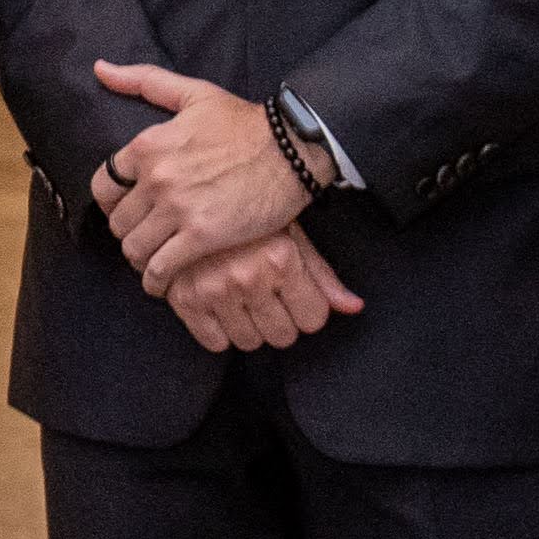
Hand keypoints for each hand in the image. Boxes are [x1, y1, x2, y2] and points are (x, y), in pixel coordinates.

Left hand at [87, 60, 311, 292]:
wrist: (293, 149)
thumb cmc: (245, 122)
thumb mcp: (193, 93)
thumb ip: (142, 81)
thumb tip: (100, 69)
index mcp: (147, 145)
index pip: (103, 186)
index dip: (112, 203)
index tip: (126, 210)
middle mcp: (156, 177)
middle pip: (118, 221)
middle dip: (129, 232)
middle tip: (144, 238)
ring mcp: (178, 208)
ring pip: (134, 248)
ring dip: (140, 259)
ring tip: (152, 261)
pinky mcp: (202, 236)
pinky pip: (161, 268)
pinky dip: (157, 280)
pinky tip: (163, 282)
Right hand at [157, 226, 363, 351]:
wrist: (191, 195)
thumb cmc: (248, 212)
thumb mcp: (291, 235)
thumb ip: (322, 276)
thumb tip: (354, 307)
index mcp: (280, 258)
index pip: (313, 319)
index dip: (307, 308)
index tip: (295, 294)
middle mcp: (248, 277)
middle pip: (283, 336)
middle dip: (280, 319)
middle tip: (267, 294)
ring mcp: (214, 289)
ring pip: (249, 342)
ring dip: (250, 326)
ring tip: (243, 297)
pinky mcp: (184, 299)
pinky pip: (215, 343)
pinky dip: (220, 331)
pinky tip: (221, 305)